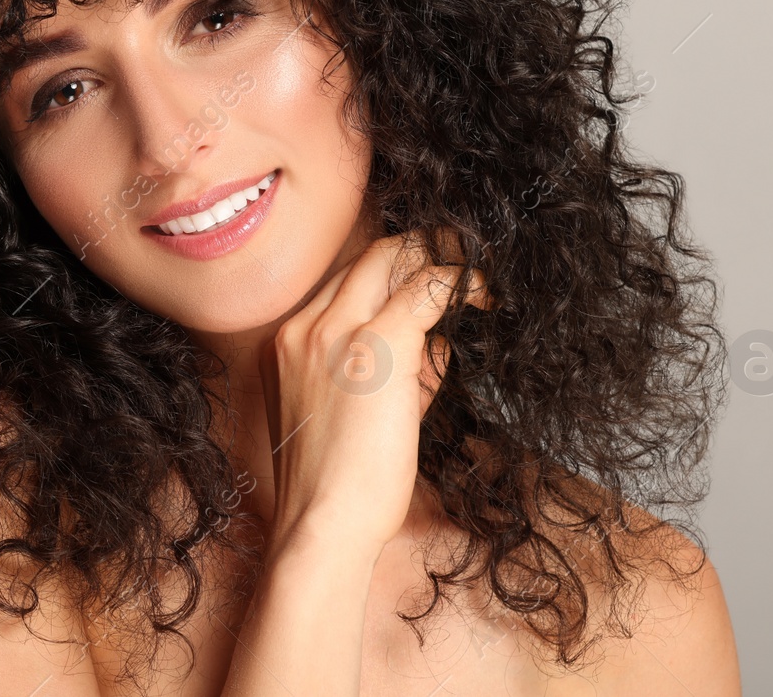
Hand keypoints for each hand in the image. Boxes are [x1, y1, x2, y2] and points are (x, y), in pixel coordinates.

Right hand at [257, 230, 491, 556]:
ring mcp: (336, 332)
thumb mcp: (353, 416)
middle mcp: (305, 328)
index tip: (426, 279)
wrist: (323, 523)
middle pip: (365, 259)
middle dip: (415, 250)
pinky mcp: (377, 345)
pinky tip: (484, 290)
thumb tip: (435, 344)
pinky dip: (458, 281)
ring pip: (391, 259)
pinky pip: (426, 288)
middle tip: (456, 256)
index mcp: (288, 343)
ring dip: (437, 258)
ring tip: (474, 272)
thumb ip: (388, 373)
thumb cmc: (337, 487)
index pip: (344, 284)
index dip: (391, 276)